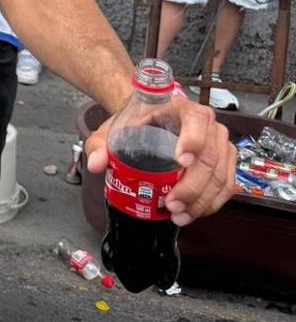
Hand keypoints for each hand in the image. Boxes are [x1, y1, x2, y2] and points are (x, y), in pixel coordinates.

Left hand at [85, 98, 234, 226]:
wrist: (150, 121)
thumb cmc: (136, 123)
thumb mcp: (113, 130)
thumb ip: (100, 145)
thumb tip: (95, 164)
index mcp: (180, 107)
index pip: (196, 119)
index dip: (193, 140)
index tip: (180, 161)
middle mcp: (207, 123)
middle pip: (209, 157)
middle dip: (192, 186)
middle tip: (171, 204)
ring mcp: (219, 143)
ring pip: (220, 175)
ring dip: (202, 200)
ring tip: (179, 214)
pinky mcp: (225, 161)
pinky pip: (226, 185)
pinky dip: (211, 202)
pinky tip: (192, 213)